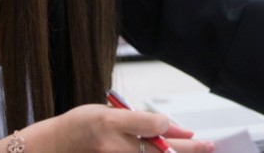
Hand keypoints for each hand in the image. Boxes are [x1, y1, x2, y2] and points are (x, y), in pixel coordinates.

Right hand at [27, 104, 215, 151]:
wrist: (56, 148)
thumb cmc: (80, 128)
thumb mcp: (108, 113)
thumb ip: (138, 119)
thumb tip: (168, 126)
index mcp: (111, 124)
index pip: (151, 125)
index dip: (170, 128)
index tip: (184, 131)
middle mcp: (115, 147)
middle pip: (159, 150)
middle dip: (188, 149)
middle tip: (207, 145)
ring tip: (197, 150)